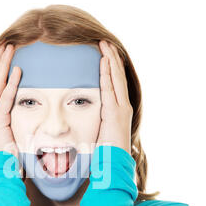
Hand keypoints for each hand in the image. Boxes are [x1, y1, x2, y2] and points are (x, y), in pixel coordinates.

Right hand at [0, 43, 20, 158]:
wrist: (0, 169)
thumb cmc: (9, 154)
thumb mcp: (13, 132)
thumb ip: (18, 118)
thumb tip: (32, 110)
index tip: (5, 52)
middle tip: (6, 42)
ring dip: (4, 64)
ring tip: (9, 47)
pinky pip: (6, 98)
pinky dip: (12, 83)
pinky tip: (18, 70)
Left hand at [96, 40, 132, 154]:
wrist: (113, 163)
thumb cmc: (104, 153)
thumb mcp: (99, 133)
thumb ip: (95, 122)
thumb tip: (83, 119)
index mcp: (119, 110)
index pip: (115, 84)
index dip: (111, 68)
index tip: (105, 54)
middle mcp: (123, 107)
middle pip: (118, 76)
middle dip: (112, 58)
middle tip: (106, 42)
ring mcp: (121, 108)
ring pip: (116, 78)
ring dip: (110, 60)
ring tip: (105, 44)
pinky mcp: (116, 112)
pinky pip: (110, 88)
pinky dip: (108, 73)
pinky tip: (104, 61)